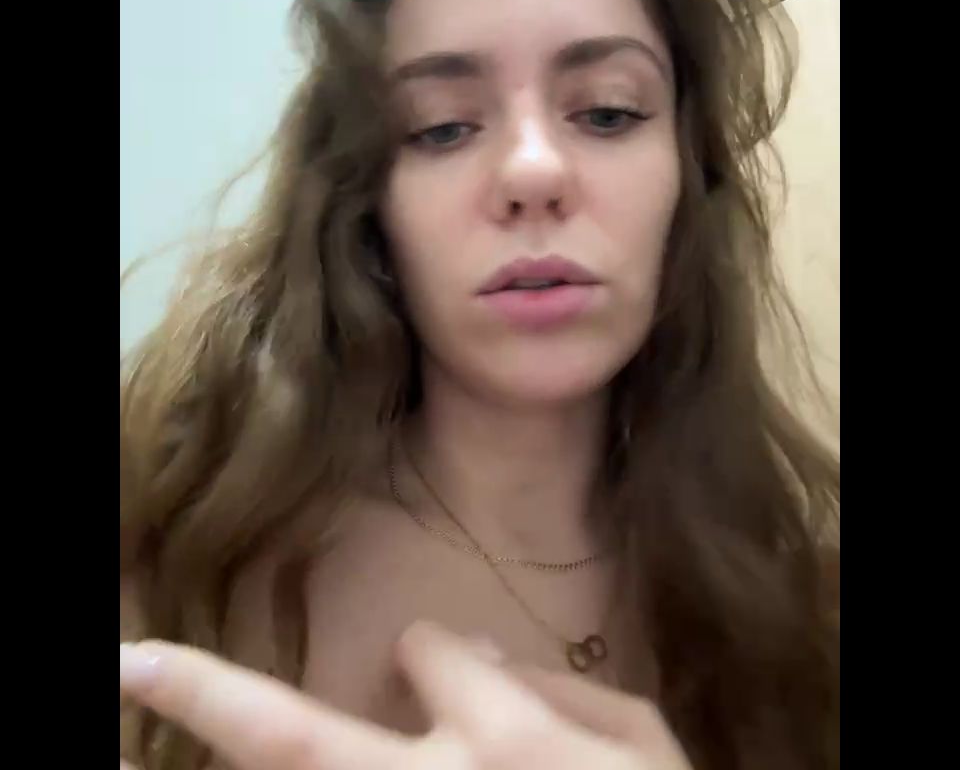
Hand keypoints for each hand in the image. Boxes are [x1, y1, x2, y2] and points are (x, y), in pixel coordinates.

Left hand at [120, 620, 691, 768]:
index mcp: (505, 742)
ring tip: (167, 690)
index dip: (429, 654)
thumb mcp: (644, 746)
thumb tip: (478, 657)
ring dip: (249, 744)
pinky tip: (275, 763)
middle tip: (136, 663)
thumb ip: (565, 692)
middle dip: (215, 702)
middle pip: (302, 740)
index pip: (432, 654)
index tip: (426, 660)